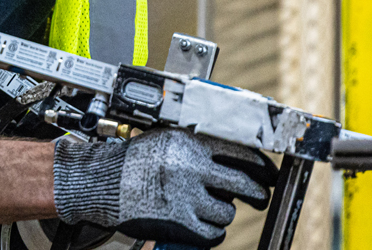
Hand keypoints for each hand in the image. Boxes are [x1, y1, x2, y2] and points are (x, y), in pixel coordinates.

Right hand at [53, 127, 278, 247]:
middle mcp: (191, 167)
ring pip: (227, 211)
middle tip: (260, 197)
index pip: (241, 154)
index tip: (268, 174)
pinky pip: (213, 233)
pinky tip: (202, 224)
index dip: (261, 167)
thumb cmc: (135, 161)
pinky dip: (212, 231)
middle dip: (258, 193)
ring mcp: (185, 196)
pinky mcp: (179, 222)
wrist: (103, 182)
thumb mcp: (168, 140)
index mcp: (190, 143)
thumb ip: (199, 146)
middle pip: (243, 184)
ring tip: (209, 207)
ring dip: (224, 212)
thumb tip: (238, 158)